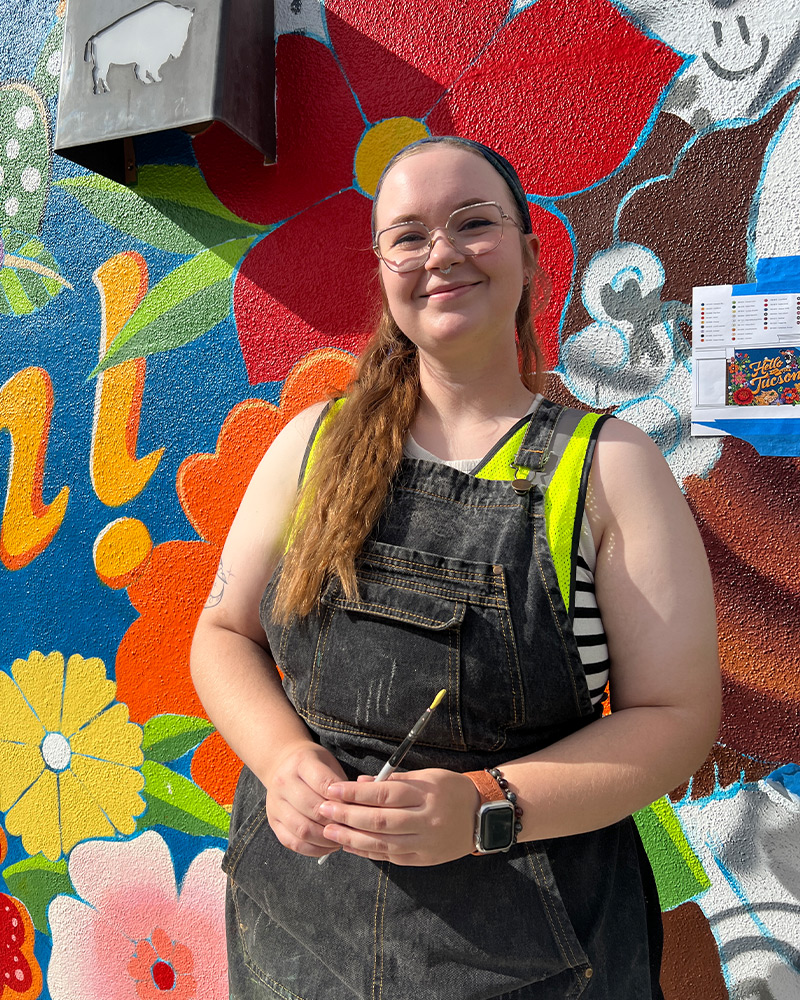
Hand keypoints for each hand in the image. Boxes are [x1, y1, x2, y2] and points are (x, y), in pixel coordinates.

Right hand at [264, 741, 348, 857]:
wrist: (282, 763)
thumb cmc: (314, 765)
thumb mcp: (329, 763)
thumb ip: (342, 784)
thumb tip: (360, 809)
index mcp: (301, 763)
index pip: (324, 784)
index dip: (343, 800)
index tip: (358, 809)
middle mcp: (283, 782)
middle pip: (313, 809)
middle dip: (336, 822)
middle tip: (353, 828)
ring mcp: (275, 804)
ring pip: (302, 829)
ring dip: (325, 839)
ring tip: (341, 839)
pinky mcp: (273, 821)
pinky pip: (292, 842)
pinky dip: (312, 849)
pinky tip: (327, 846)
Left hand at [317, 768, 479, 865]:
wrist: (483, 817)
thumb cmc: (452, 789)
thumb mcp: (427, 776)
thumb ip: (394, 781)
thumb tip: (361, 782)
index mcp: (425, 795)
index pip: (384, 795)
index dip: (356, 794)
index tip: (333, 790)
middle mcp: (425, 821)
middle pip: (379, 821)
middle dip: (347, 816)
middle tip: (323, 810)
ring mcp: (424, 844)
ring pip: (382, 844)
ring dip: (352, 838)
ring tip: (329, 830)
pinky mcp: (423, 860)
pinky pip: (391, 857)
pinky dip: (368, 852)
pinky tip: (350, 845)